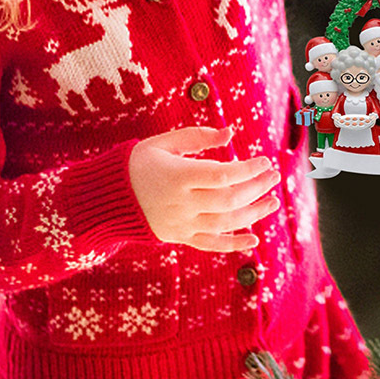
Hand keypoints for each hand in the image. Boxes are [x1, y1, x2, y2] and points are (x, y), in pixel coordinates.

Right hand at [129, 126, 280, 252]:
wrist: (105, 199)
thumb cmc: (137, 164)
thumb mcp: (162, 143)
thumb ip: (197, 137)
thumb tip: (230, 134)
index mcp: (178, 176)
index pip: (222, 175)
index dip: (248, 169)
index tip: (265, 161)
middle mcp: (181, 203)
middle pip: (229, 199)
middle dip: (257, 188)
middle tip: (274, 177)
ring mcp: (181, 224)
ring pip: (225, 223)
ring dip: (254, 213)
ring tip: (273, 201)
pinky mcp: (179, 237)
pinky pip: (210, 244)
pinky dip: (233, 244)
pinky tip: (254, 239)